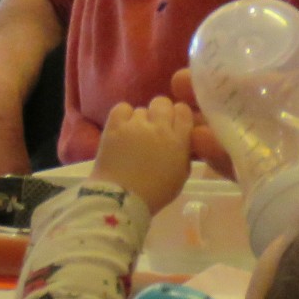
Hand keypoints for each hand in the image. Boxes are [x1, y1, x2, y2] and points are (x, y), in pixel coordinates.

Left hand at [92, 96, 193, 211]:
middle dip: (160, 112)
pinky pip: (122, 108)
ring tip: (135, 135)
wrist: (122, 196)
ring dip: (140, 119)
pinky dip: (123, 115)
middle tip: (154, 127)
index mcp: (179, 140)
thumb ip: (184, 150)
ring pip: (141, 109)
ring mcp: (135, 125)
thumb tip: (182, 137)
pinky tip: (123, 128)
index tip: (173, 124)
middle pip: (162, 103)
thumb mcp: (182, 173)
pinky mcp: (114, 126)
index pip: (183, 110)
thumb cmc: (156, 191)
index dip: (178, 115)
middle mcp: (159, 127)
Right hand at [169, 29, 298, 178]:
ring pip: (260, 144)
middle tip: (197, 74)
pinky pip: (250, 176)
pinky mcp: (280, 209)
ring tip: (184, 101)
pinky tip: (195, 142)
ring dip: (221, 122)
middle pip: (286, 117)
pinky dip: (223, 158)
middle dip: (241, 93)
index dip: (292, 72)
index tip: (248, 54)